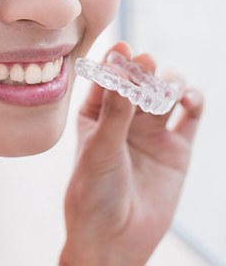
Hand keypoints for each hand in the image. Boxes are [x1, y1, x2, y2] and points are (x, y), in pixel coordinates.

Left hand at [60, 42, 202, 265]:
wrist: (115, 240)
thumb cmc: (93, 193)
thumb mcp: (100, 149)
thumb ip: (114, 112)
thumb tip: (120, 70)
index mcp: (96, 112)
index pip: (108, 78)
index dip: (116, 61)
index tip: (123, 48)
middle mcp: (125, 117)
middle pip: (140, 81)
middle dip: (144, 69)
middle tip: (146, 63)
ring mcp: (152, 131)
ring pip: (166, 93)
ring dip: (169, 83)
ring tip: (167, 89)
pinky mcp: (176, 149)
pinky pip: (191, 117)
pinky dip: (195, 101)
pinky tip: (189, 99)